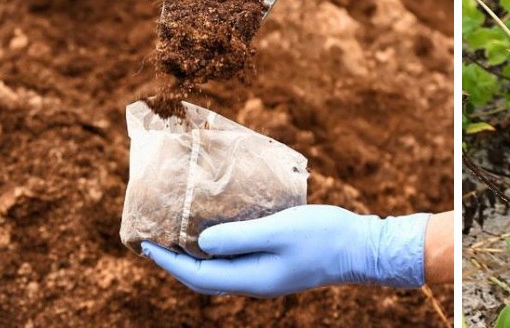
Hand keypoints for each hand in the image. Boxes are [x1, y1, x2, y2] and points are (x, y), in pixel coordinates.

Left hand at [141, 205, 429, 296]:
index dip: (168, 262)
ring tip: (179, 231)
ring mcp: (268, 274)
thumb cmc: (324, 236)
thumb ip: (238, 237)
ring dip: (197, 253)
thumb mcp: (279, 230)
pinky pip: (239, 258)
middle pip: (205, 276)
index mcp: (251, 278)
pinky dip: (221, 246)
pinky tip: (220, 227)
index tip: (145, 245)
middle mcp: (256, 281)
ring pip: (221, 268)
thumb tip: (201, 242)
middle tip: (154, 239)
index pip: (197, 275)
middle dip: (176, 261)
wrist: (364, 247)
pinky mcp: (279, 262)